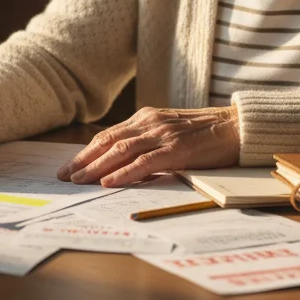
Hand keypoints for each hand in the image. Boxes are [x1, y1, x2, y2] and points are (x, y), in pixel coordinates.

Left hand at [56, 106, 239, 186]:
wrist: (236, 127)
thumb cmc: (204, 134)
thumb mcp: (169, 132)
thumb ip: (147, 142)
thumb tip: (120, 163)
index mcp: (146, 118)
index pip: (108, 135)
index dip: (85, 152)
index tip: (68, 167)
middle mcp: (150, 122)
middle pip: (108, 142)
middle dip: (82, 160)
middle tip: (64, 176)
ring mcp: (163, 135)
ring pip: (121, 150)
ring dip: (96, 167)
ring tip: (79, 180)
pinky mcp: (177, 149)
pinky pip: (145, 162)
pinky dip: (124, 172)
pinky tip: (109, 181)